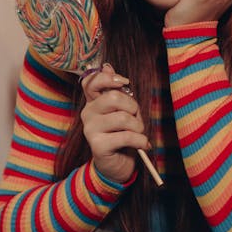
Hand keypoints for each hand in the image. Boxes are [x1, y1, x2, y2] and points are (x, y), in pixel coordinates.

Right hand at [80, 63, 149, 183]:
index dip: (108, 78)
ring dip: (139, 127)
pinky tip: (142, 145)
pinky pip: (126, 136)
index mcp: (93, 102)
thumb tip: (107, 66)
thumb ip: (118, 92)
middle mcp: (88, 113)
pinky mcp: (97, 145)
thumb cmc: (123, 135)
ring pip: (123, 117)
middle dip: (133, 107)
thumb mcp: (124, 111)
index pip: (91, 81)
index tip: (124, 83)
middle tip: (136, 119)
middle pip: (113, 97)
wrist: (118, 166)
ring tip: (139, 134)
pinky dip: (140, 140)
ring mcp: (90, 129)